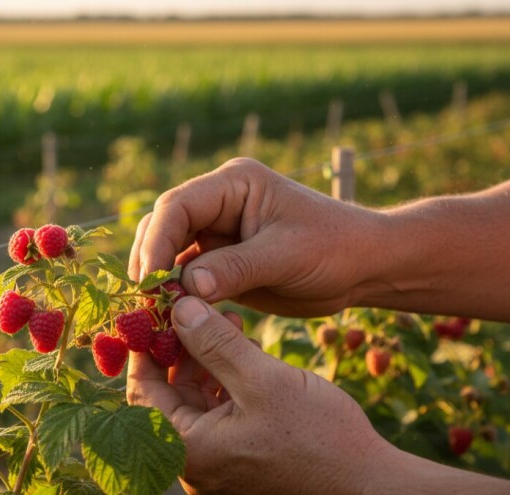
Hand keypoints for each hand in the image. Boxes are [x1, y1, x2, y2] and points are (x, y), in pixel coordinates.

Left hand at [126, 296, 391, 493]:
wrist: (371, 486)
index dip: (145, 346)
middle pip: (167, 394)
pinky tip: (245, 349)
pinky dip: (226, 379)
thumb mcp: (263, 381)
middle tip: (196, 309)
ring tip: (228, 322)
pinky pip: (219, 412)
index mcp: (189, 448)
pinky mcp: (241, 456)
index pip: (142, 391)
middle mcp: (195, 460)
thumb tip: (179, 309)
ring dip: (206, 359)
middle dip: (181, 348)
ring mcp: (218, 460)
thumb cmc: (320, 439)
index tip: (156, 310)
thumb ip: (216, 345)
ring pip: (194, 399)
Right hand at [129, 158, 383, 316]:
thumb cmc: (335, 248)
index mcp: (232, 184)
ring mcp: (215, 233)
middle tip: (144, 304)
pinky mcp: (218, 263)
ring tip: (154, 316)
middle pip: (163, 227)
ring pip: (168, 254)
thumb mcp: (287, 256)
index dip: (157, 242)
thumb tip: (184, 288)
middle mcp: (217, 204)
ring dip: (159, 283)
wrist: (365, 267)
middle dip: (150, 263)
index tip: (149, 282)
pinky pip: (185, 278)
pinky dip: (175, 298)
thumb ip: (234, 269)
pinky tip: (171, 322)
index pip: (177, 206)